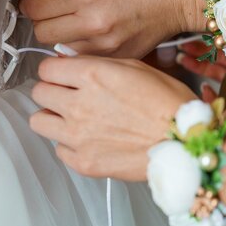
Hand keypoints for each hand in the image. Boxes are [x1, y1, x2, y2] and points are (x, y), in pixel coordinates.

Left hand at [20, 0, 201, 56]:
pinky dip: (84, 48)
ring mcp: (107, 45)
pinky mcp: (119, 57)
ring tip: (80, 23)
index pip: (33, 7)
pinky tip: (98, 34)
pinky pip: (85, 58)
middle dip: (44, 20)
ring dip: (63, 37)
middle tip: (57, 10)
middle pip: (42, 32)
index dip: (31, 0)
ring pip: (60, 50)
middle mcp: (93, 24)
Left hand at [30, 56, 196, 180]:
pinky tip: (90, 139)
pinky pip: (59, 149)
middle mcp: (80, 104)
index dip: (55, 70)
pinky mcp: (84, 161)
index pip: (47, 68)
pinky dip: (70, 144)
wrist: (186, 143)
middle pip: (39, 92)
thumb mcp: (139, 68)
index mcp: (93, 76)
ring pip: (39, 121)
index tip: (62, 75)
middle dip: (53, 91)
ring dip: (53, 117)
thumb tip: (76, 64)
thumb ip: (101, 64)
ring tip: (73, 118)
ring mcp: (78, 136)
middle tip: (68, 95)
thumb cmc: (171, 105)